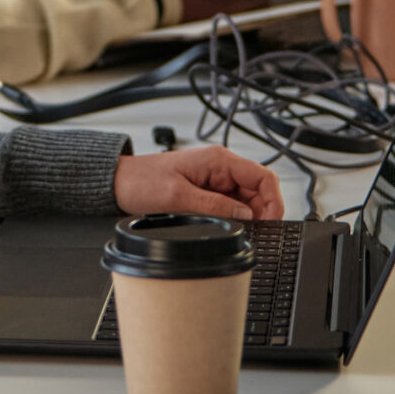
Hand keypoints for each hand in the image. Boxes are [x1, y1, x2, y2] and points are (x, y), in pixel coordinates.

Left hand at [113, 146, 283, 221]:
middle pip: (259, 190)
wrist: (120, 182)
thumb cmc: (142, 181)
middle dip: (263, 212)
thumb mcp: (179, 197)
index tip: (273, 222)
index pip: (263, 176)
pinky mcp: (207, 191)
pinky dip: (236, 218)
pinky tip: (230, 227)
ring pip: (248, 200)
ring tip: (242, 231)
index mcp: (218, 160)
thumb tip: (246, 215)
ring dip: (250, 216)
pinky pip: (232, 205)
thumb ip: (215, 206)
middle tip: (257, 233)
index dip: (274, 200)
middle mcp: (221, 167)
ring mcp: (215, 180)